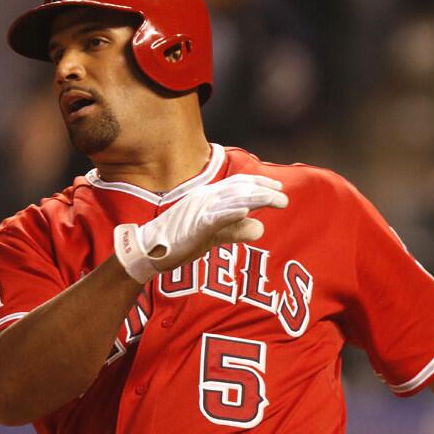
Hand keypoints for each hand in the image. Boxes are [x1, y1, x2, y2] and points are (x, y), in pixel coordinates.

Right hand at [113, 174, 287, 282]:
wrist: (149, 250)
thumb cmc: (180, 241)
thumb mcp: (214, 234)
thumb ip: (236, 229)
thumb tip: (260, 227)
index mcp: (208, 196)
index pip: (238, 184)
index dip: (259, 184)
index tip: (278, 188)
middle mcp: (205, 197)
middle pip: (240, 188)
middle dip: (264, 191)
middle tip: (284, 198)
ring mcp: (200, 210)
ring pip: (233, 200)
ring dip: (257, 199)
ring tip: (276, 200)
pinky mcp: (196, 226)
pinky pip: (217, 217)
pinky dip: (232, 213)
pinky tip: (246, 210)